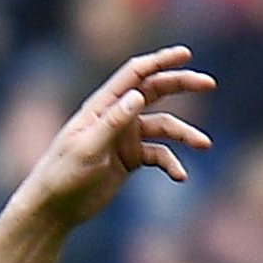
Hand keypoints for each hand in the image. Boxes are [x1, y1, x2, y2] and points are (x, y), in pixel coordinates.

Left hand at [27, 48, 213, 228]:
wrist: (54, 208)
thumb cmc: (62, 175)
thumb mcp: (87, 149)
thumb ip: (112, 122)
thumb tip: (137, 95)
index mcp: (101, 107)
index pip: (134, 75)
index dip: (159, 61)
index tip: (186, 54)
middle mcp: (115, 117)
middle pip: (154, 92)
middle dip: (181, 84)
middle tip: (208, 83)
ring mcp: (124, 137)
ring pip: (163, 126)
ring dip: (184, 134)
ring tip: (204, 144)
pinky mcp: (130, 159)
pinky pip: (159, 155)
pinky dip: (172, 163)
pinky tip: (180, 176)